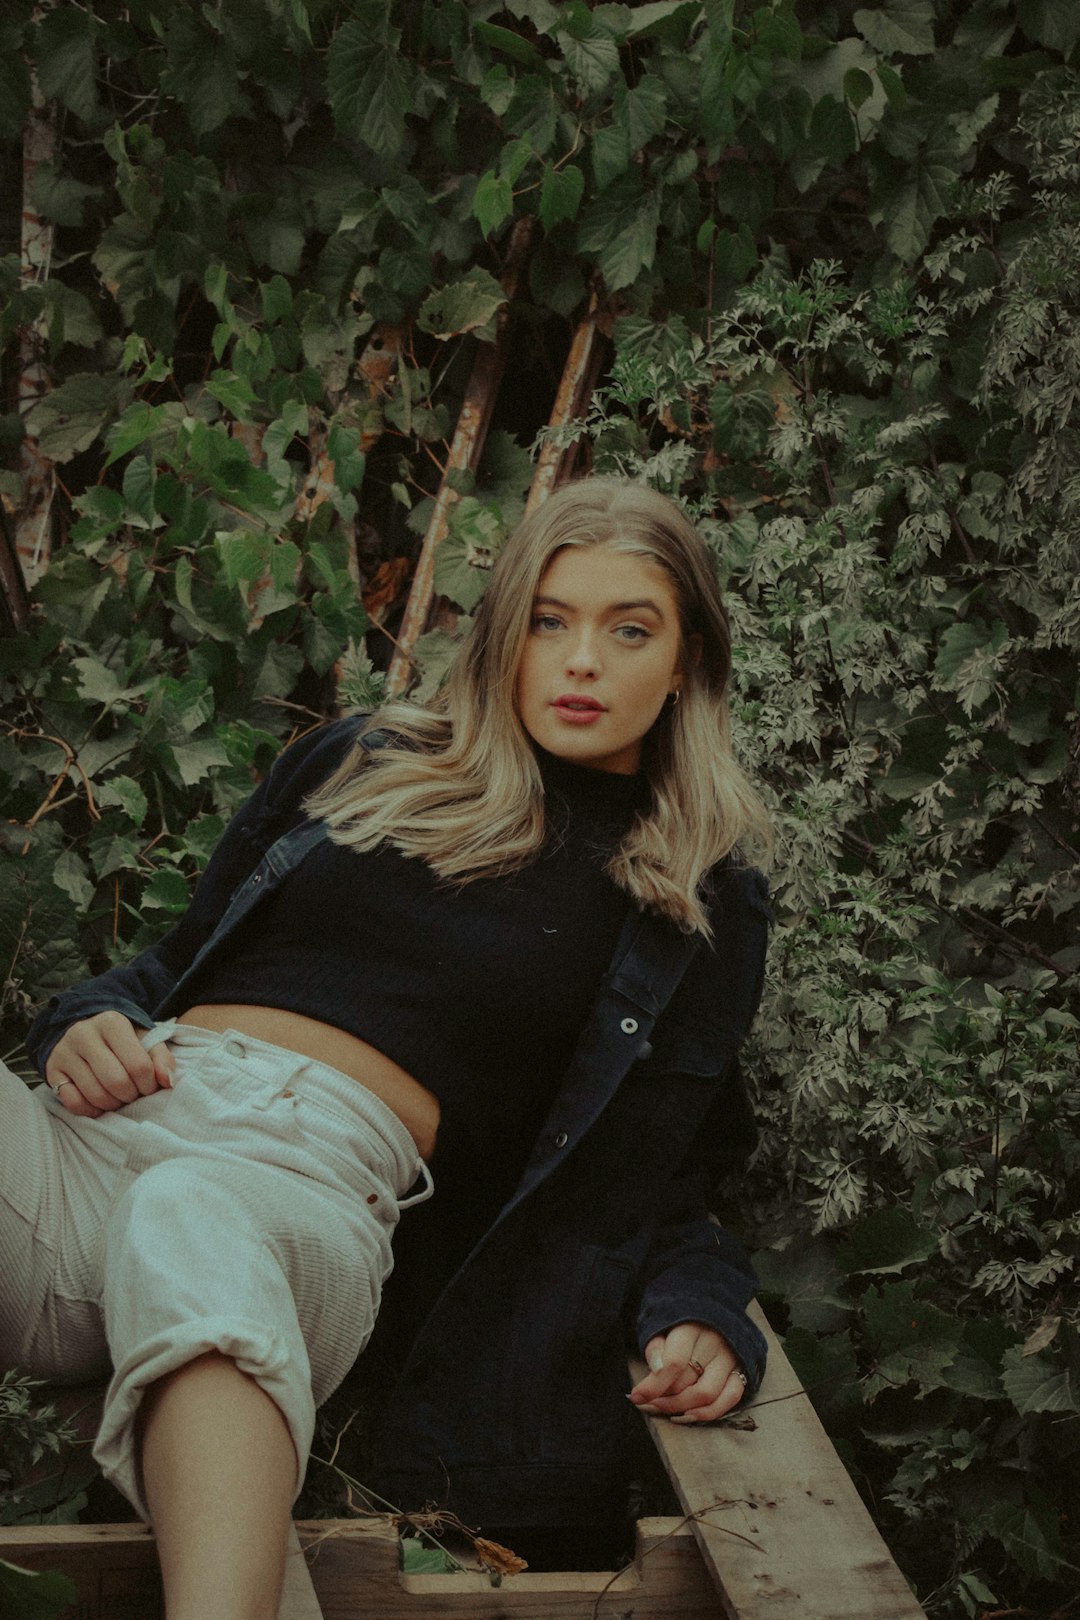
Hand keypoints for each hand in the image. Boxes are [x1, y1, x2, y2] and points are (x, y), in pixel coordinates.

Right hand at [44, 1011, 174, 1117]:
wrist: (82, 1029)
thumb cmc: (120, 1039)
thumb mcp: (143, 1039)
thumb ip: (161, 1058)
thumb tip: (168, 1082)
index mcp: (112, 1023)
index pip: (139, 1065)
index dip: (150, 1084)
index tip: (150, 1086)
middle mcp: (84, 1035)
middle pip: (117, 1081)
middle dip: (131, 1096)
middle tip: (134, 1094)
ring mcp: (65, 1053)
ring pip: (95, 1094)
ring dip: (113, 1104)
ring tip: (119, 1097)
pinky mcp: (52, 1071)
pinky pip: (73, 1102)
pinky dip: (90, 1110)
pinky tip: (100, 1103)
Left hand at [628, 1321, 747, 1423]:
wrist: (711, 1313)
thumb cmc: (680, 1323)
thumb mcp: (662, 1326)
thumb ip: (656, 1348)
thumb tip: (656, 1370)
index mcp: (692, 1328)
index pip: (674, 1363)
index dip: (654, 1385)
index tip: (636, 1396)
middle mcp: (714, 1343)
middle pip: (688, 1382)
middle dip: (663, 1399)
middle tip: (646, 1404)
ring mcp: (730, 1359)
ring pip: (708, 1395)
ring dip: (681, 1408)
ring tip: (662, 1409)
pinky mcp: (741, 1371)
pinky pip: (730, 1399)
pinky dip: (709, 1412)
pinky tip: (688, 1415)